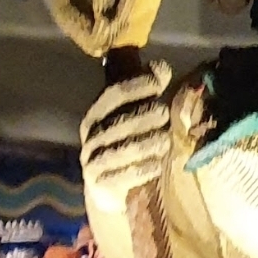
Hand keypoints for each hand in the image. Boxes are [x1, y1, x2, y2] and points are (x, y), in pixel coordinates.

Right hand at [80, 62, 172, 208]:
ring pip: (123, 149)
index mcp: (97, 114)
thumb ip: (148, 92)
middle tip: (164, 114)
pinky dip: (143, 169)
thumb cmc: (127, 145)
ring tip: (165, 140)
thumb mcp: (136, 117)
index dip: (137, 85)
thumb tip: (161, 67)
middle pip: (121, 121)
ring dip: (147, 143)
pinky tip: (158, 165)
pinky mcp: (100, 184)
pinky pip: (123, 175)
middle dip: (145, 116)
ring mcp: (94, 161)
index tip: (159, 80)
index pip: (115, 94)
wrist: (110, 190)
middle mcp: (92, 136)